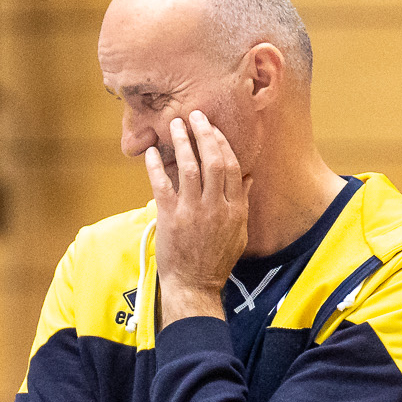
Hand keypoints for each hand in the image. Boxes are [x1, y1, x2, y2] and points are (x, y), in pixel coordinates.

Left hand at [148, 111, 246, 321]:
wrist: (195, 285)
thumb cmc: (217, 260)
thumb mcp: (238, 231)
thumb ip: (242, 201)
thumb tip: (248, 176)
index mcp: (234, 208)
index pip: (231, 166)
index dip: (221, 143)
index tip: (213, 129)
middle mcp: (215, 206)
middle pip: (213, 160)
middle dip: (204, 134)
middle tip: (196, 116)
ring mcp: (192, 211)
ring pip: (189, 167)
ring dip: (182, 142)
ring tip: (175, 125)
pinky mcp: (170, 218)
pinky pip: (162, 185)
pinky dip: (157, 166)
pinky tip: (152, 152)